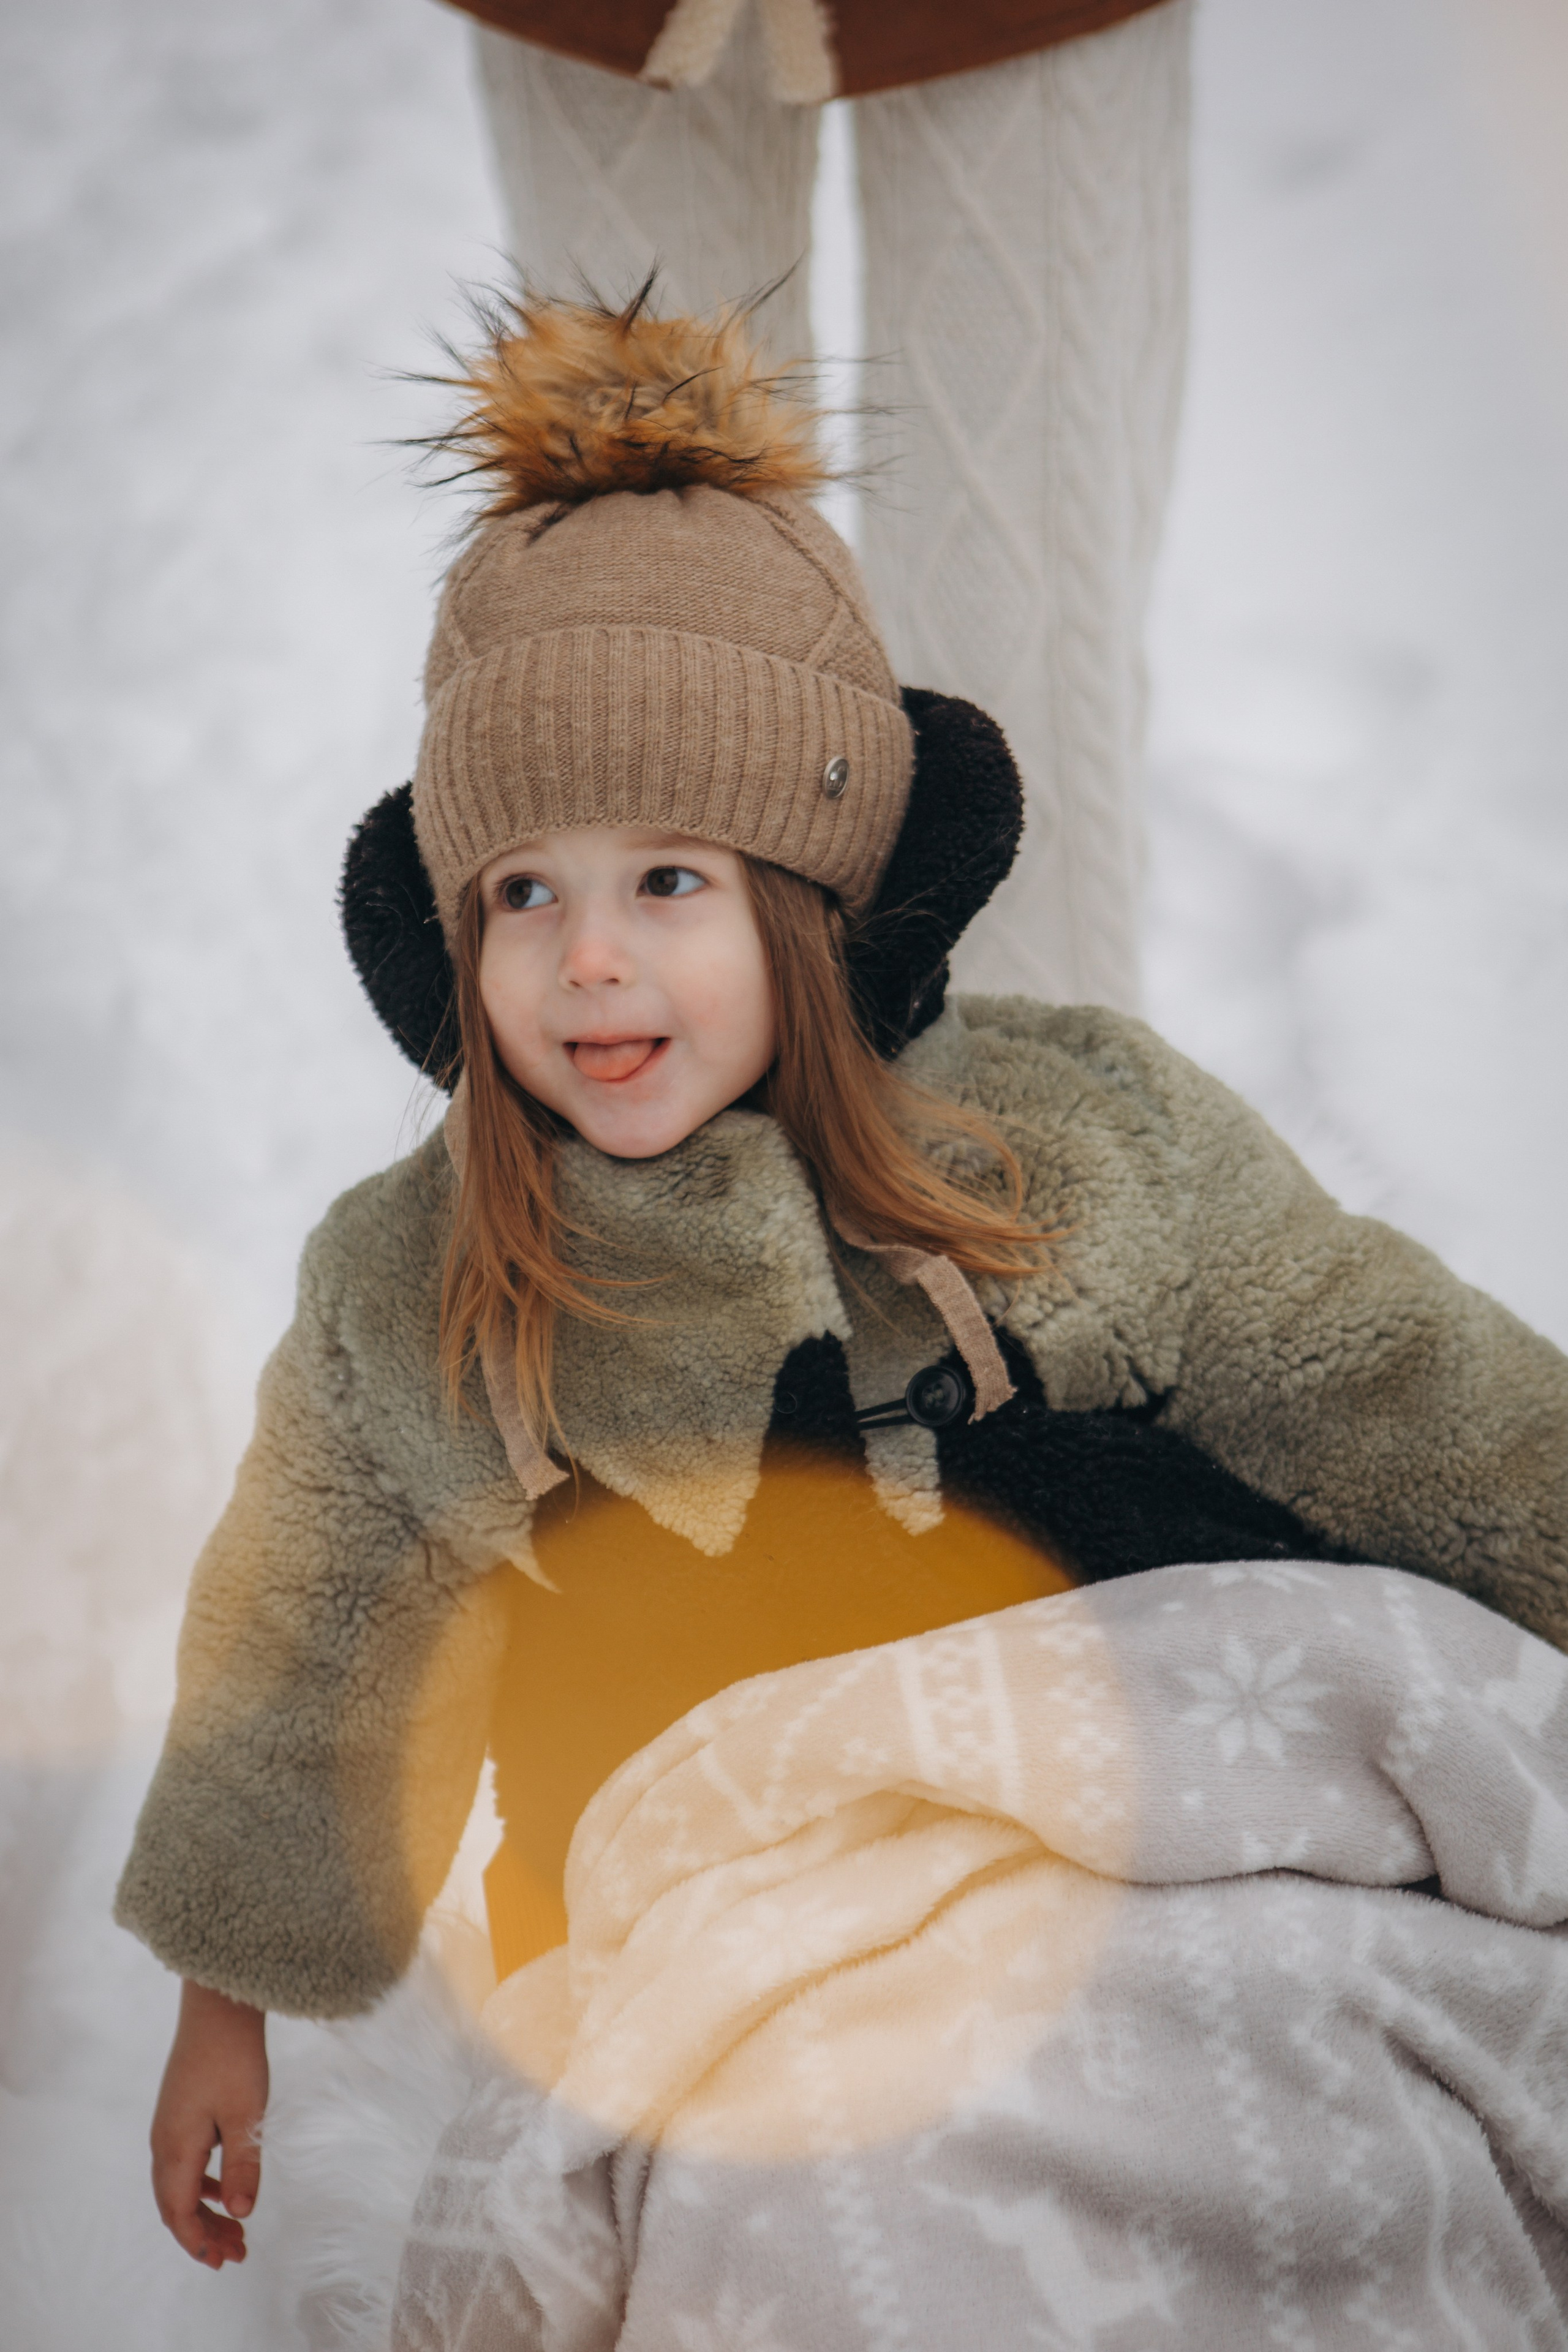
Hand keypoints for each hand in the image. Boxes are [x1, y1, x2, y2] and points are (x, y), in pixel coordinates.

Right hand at [150, 1979, 268, 2267]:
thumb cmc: (233, 2058)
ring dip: (205, 2210)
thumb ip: (243, 2166)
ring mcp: (170, 2126)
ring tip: (236, 2229)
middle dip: (203, 2232)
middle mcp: (164, 2141)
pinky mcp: (181, 2111)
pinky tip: (230, 2188)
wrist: (217, 2007)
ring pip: (180, 2184)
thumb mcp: (246, 2115)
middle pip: (176, 2203)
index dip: (199, 2241)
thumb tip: (243, 2213)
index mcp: (175, 2148)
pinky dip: (205, 2185)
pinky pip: (186, 2163)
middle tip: (236, 2254)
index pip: (179, 2211)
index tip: (224, 2260)